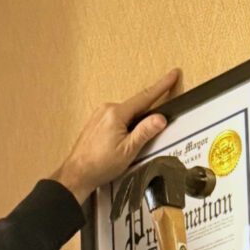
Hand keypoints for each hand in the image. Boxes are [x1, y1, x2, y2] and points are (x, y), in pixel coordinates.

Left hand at [50, 69, 180, 203]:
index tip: (173, 74)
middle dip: (146, 115)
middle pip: (135, 107)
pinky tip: (118, 143)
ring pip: (124, 115)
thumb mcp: (128, 151)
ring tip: (128, 146)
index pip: (145, 97)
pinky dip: (122, 128)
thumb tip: (160, 118)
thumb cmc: (99, 165)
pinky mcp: (94, 123)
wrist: (76, 175)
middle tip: (153, 128)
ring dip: (132, 125)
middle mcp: (106, 109)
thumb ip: (145, 132)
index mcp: (116, 113)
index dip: (161, 86)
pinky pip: (114, 120)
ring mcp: (99, 115)